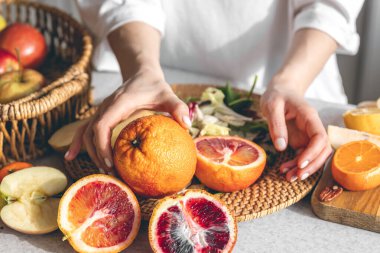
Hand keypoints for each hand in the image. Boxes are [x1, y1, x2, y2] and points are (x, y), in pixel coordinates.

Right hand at [64, 68, 190, 172]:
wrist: (140, 73)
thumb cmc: (154, 85)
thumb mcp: (168, 94)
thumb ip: (177, 107)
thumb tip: (188, 125)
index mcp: (119, 103)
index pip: (103, 125)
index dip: (103, 145)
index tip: (111, 163)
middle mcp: (105, 107)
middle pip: (92, 133)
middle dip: (98, 155)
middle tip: (111, 174)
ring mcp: (101, 111)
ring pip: (86, 132)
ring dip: (90, 152)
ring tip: (101, 172)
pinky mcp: (101, 116)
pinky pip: (85, 129)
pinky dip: (77, 143)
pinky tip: (72, 156)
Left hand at [260, 84, 331, 181]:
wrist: (280, 90)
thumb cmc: (277, 95)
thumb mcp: (272, 106)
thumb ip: (276, 125)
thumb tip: (281, 147)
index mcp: (309, 116)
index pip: (320, 137)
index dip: (313, 153)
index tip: (300, 164)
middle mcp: (312, 127)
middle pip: (322, 150)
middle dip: (311, 166)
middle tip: (296, 177)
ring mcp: (307, 135)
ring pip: (314, 156)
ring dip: (303, 169)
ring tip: (288, 177)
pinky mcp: (301, 140)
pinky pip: (302, 156)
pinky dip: (296, 165)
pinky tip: (285, 170)